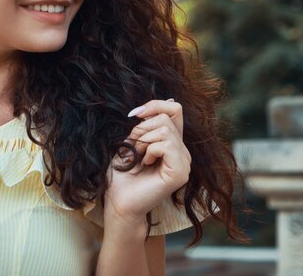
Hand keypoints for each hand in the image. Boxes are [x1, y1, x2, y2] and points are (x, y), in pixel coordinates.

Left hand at [104, 99, 191, 225]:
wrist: (118, 202)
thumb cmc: (122, 175)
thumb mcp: (133, 142)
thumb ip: (148, 124)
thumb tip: (169, 100)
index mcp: (173, 143)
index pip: (174, 109)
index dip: (154, 105)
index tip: (132, 115)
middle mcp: (183, 153)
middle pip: (167, 117)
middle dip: (142, 128)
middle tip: (133, 148)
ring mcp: (184, 164)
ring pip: (166, 130)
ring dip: (143, 141)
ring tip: (139, 157)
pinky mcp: (180, 173)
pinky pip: (166, 145)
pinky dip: (149, 150)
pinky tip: (145, 163)